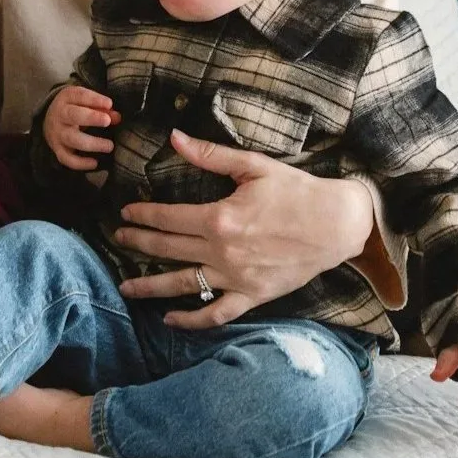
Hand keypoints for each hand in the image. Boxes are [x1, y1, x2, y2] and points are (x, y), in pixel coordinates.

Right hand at [43, 85, 118, 170]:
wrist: (50, 120)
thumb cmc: (75, 108)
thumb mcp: (86, 101)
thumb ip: (102, 108)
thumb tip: (117, 117)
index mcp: (67, 98)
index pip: (79, 96)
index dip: (94, 99)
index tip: (109, 104)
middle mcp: (59, 115)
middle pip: (72, 115)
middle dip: (91, 118)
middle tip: (107, 121)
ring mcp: (57, 133)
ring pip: (72, 139)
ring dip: (92, 143)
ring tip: (109, 146)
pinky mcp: (57, 149)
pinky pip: (66, 158)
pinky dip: (80, 163)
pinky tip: (95, 163)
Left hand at [110, 128, 374, 326]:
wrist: (338, 224)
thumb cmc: (297, 191)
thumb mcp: (253, 166)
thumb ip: (209, 154)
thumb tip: (174, 138)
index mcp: (219, 217)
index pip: (167, 218)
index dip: (142, 215)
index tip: (125, 213)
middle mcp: (223, 252)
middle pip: (167, 249)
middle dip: (138, 243)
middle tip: (118, 239)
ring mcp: (236, 278)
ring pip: (182, 285)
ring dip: (149, 285)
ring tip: (125, 287)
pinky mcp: (252, 296)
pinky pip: (215, 314)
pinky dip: (191, 320)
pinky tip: (169, 319)